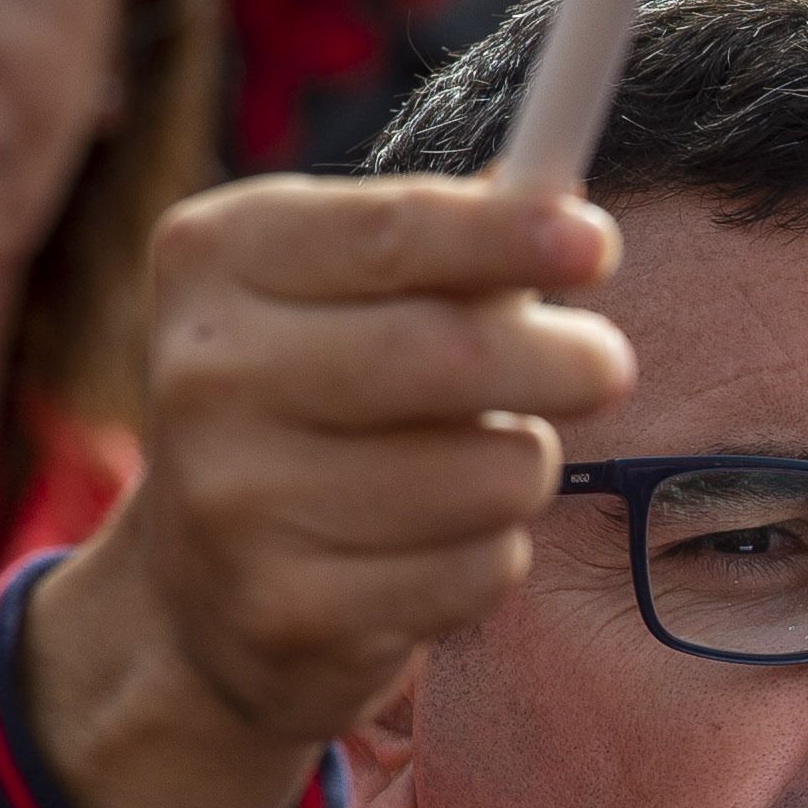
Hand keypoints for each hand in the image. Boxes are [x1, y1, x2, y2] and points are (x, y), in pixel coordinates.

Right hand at [28, 176, 627, 807]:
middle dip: (564, 359)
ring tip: (475, 465)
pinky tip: (434, 547)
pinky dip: (491, 556)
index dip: (507, 236)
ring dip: (521, 467)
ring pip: (491, 473)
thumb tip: (556, 196)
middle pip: (451, 353)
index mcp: (216, 259)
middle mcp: (206, 374)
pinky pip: (480, 569)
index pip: (391, 233)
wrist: (201, 588)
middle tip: (605, 365)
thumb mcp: (343, 292)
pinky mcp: (292, 611)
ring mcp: (237, 501)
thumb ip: (446, 242)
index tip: (598, 243)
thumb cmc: (315, 401)